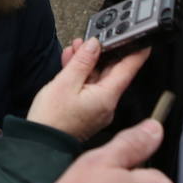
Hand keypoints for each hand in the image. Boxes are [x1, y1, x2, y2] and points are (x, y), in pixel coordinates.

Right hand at [26, 38, 146, 141]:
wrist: (41, 143)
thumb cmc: (52, 119)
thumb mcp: (65, 82)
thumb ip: (82, 61)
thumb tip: (95, 45)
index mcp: (107, 97)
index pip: (128, 69)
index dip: (136, 52)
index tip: (142, 40)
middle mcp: (107, 104)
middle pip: (112, 72)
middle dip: (101, 53)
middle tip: (91, 39)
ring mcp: (97, 108)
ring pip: (98, 78)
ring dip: (88, 62)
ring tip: (75, 49)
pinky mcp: (87, 111)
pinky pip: (90, 88)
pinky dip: (82, 75)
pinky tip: (71, 64)